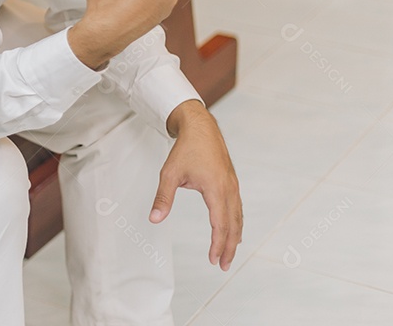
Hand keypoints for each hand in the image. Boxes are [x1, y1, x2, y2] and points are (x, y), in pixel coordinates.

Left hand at [151, 100, 242, 270]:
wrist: (201, 127)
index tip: (214, 260)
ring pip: (238, 217)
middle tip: (223, 265)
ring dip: (234, 237)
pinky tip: (232, 230)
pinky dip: (236, 223)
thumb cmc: (186, 149)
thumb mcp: (170, 174)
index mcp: (216, 189)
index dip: (218, 244)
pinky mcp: (231, 182)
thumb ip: (163, 198)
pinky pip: (237, 208)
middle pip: (233, 225)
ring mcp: (233, 186)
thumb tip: (154, 219)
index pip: (220, 225)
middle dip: (229, 247)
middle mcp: (229, 189)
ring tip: (229, 253)